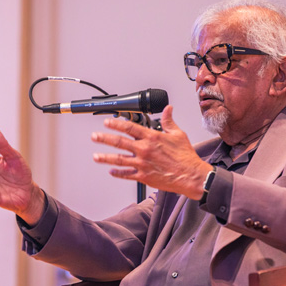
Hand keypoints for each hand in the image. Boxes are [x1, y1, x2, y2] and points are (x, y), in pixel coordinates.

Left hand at [91, 105, 213, 199]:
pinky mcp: (143, 177)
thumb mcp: (178, 134)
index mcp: (152, 137)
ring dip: (105, 157)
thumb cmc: (186, 157)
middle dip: (104, 138)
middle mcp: (144, 150)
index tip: (107, 122)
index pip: (129, 127)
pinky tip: (111, 171)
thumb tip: (168, 109)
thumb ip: (169, 121)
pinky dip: (117, 173)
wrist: (190, 176)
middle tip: (95, 136)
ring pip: (119, 159)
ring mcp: (142, 164)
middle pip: (119, 142)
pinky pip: (126, 174)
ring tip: (96, 156)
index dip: (116, 124)